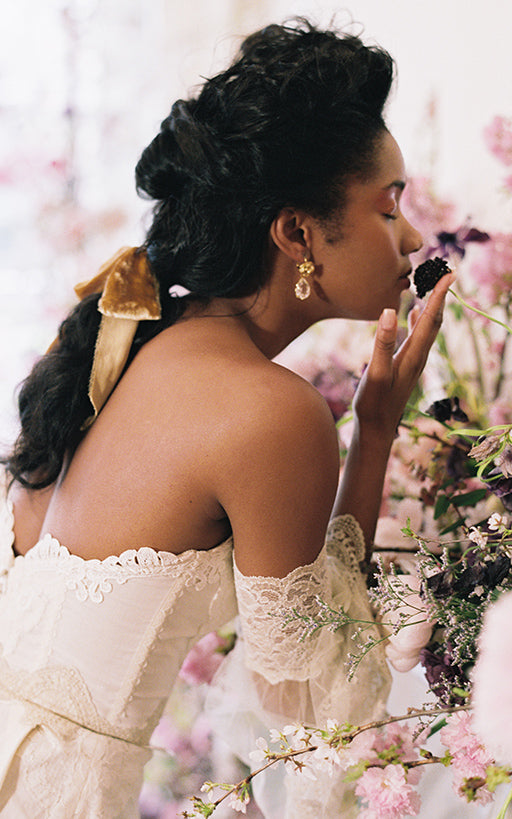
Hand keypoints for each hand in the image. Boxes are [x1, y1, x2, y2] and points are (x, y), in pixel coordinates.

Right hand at [353, 273, 455, 440]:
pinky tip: (412, 313)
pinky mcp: (405, 365)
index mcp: (413, 356)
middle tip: (447, 273)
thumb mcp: (375, 373)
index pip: (430, 320)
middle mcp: (418, 357)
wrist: (377, 430)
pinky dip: (417, 321)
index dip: (440, 295)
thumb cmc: (373, 404)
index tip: (449, 273)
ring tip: (433, 287)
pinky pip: (416, 337)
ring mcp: (412, 361)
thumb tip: (391, 311)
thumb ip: (383, 343)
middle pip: (434, 321)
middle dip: (441, 297)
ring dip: (432, 307)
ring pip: (427, 328)